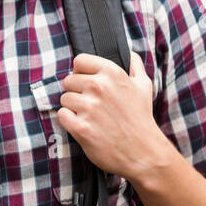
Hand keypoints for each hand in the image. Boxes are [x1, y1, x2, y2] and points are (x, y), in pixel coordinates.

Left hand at [58, 52, 174, 183]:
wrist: (144, 152)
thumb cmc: (141, 118)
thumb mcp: (144, 86)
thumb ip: (135, 66)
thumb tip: (129, 53)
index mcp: (113, 73)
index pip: (80, 61)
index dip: (81, 72)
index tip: (87, 82)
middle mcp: (99, 87)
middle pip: (69, 80)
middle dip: (77, 92)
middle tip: (92, 104)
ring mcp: (89, 107)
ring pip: (64, 99)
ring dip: (74, 107)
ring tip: (91, 116)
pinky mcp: (80, 127)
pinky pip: (62, 115)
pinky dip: (69, 121)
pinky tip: (84, 125)